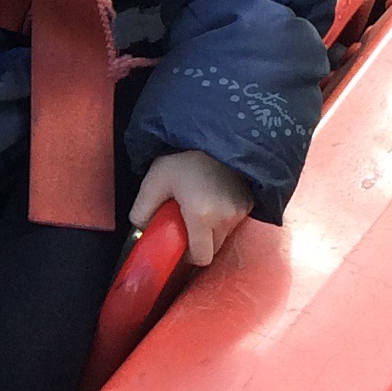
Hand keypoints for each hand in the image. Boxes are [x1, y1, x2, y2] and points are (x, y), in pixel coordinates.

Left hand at [128, 149, 253, 269]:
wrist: (216, 133)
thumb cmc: (184, 156)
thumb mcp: (154, 180)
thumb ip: (142, 210)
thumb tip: (141, 229)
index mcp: (202, 215)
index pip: (201, 257)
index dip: (188, 256)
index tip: (180, 244)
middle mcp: (226, 217)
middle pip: (213, 249)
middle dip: (198, 242)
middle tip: (185, 221)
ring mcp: (241, 210)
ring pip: (224, 236)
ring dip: (211, 229)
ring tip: (199, 204)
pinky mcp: (250, 202)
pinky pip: (234, 221)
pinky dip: (223, 217)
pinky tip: (213, 197)